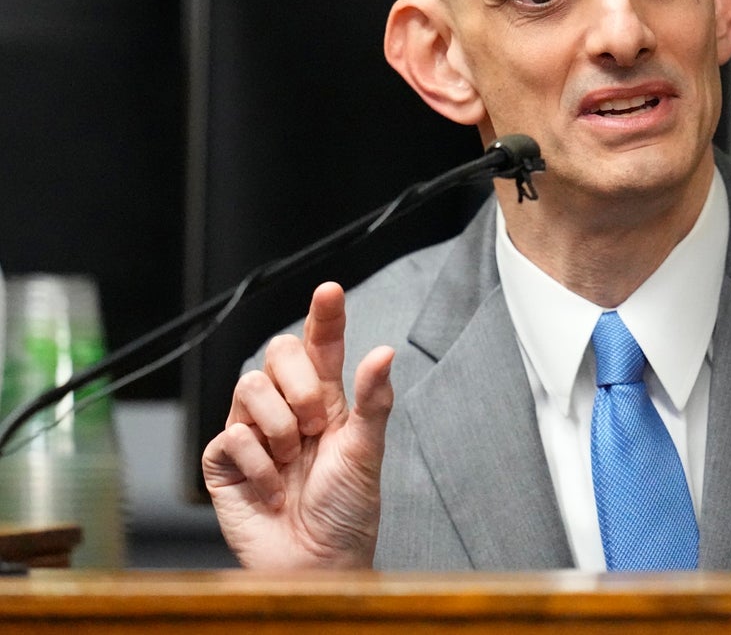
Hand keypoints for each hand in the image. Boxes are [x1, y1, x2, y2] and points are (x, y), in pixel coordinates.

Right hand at [201, 282, 394, 567]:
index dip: (324, 316)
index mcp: (325, 400)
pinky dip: (260, 464)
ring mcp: (253, 431)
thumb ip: (374, 400)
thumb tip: (384, 351)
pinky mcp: (224, 460)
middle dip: (299, 383)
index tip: (330, 290)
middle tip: (318, 424)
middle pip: (277, 352)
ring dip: (280, 426)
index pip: (322, 345)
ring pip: (249, 385)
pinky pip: (231, 435)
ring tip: (295, 459)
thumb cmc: (346, 511)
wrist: (318, 561)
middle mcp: (287, 408)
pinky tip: (274, 489)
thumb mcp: (368, 452)